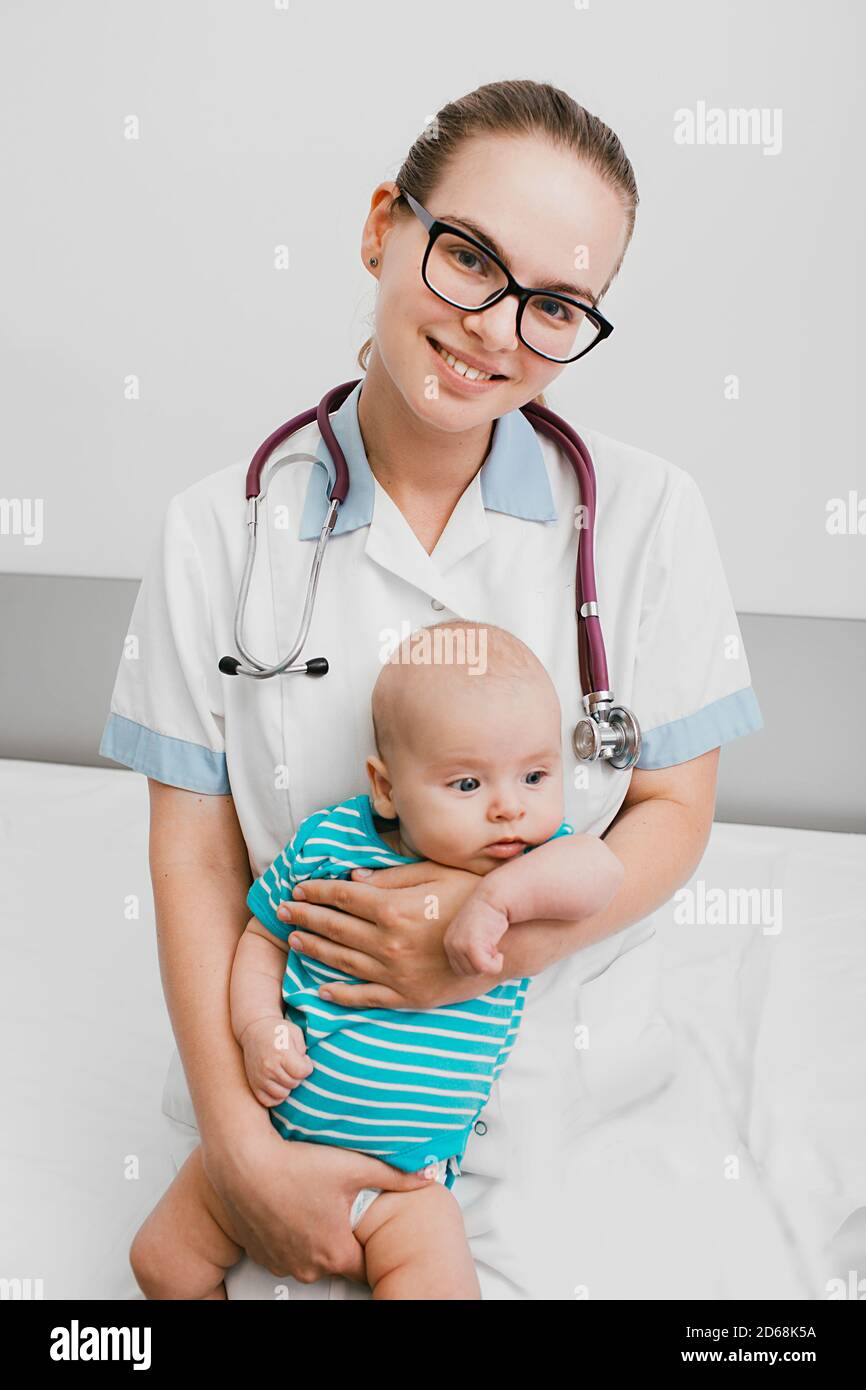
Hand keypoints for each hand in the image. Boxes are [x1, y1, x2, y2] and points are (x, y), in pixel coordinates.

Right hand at [202, 1128, 432, 1284]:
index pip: (365, 1264)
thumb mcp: (352, 1167)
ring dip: (313, 1235)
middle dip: (341, 1235)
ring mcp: (281, 1261)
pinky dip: (289, 1233)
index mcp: (335, 1251)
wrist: (243, 1161)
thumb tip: (426, 1176)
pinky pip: (285, 1249)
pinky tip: (291, 1205)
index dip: (370, 1244)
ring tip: (313, 1201)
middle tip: (340, 1205)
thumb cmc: (295, 1165)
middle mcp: (307, 1265)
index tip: (370, 1228)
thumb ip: (394, 1175)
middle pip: (336, 1258)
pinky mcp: (259, 1251)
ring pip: (309, 1255)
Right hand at [239, 1016, 312, 1107]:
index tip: (303, 1059)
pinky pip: (269, 1101)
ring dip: (288, 1086)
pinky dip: (276, 1096)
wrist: (254, 1030)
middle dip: (298, 1075)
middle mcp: (269, 1067)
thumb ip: (303, 1049)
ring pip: (283, 1094)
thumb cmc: (278, 1031)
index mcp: (281, 1053)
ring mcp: (260, 1078)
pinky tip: (278, 1083)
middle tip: (293, 1064)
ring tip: (286, 1073)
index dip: (307, 1066)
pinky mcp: (253, 1085)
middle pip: (294, 1083)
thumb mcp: (295, 1032)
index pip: (302, 1072)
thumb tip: (305, 1067)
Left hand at [275, 860, 497, 1008]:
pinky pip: (365, 997)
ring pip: (343, 962)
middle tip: (282, 911)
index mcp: (394, 909)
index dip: (316, 892)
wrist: (510, 942)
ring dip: (315, 950)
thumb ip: (391, 878)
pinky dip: (340, 994)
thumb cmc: (474, 899)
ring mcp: (396, 974)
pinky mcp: (408, 998)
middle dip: (305, 918)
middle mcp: (389, 944)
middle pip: (335, 928)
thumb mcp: (435, 875)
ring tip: (294, 941)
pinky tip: (323, 989)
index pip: (343, 898)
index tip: (297, 888)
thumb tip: (353, 879)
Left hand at [443, 892, 509, 976]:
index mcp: (449, 942)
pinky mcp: (471, 945)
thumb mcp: (473, 933)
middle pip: (468, 973)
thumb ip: (469, 949)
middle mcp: (450, 943)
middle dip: (484, 964)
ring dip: (491, 962)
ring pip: (477, 972)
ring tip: (493, 944)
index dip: (478, 963)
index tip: (487, 947)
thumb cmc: (491, 916)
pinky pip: (485, 968)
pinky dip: (496, 964)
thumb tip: (476, 972)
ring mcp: (459, 944)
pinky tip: (499, 951)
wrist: (496, 898)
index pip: (461, 970)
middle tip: (492, 946)